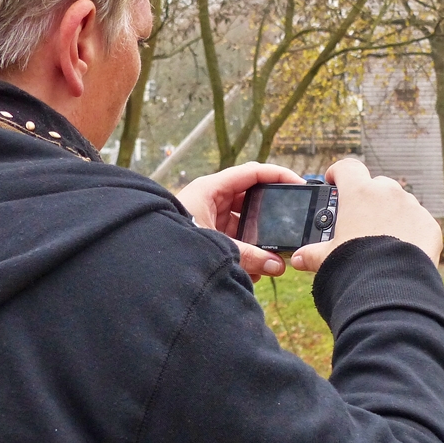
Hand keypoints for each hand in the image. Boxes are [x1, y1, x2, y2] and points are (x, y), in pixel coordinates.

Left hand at [175, 162, 305, 281]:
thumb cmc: (170, 243)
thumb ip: (248, 255)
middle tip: (291, 226)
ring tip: (272, 258)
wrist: (144, 263)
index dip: (278, 175)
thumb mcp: (215, 246)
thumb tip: (277, 265)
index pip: (252, 173)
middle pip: (252, 199)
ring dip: (259, 240)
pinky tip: (255, 269)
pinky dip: (246, 252)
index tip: (300, 185)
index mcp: (211, 189)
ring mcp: (210, 218)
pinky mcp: (209, 236)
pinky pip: (235, 239)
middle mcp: (211, 200)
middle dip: (271, 216)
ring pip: (245, 223)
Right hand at [290, 158, 441, 272]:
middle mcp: (387, 192)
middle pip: (375, 185)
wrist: (391, 285)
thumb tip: (298, 259)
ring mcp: (411, 206)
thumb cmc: (354, 265)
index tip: (334, 182)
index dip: (338, 173)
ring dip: (391, 214)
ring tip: (382, 239)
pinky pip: (417, 222)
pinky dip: (410, 231)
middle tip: (359, 220)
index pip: (347, 167)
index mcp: (358, 193)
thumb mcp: (326, 257)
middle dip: (368, 198)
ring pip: (399, 202)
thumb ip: (311, 253)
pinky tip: (402, 250)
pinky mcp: (429, 224)